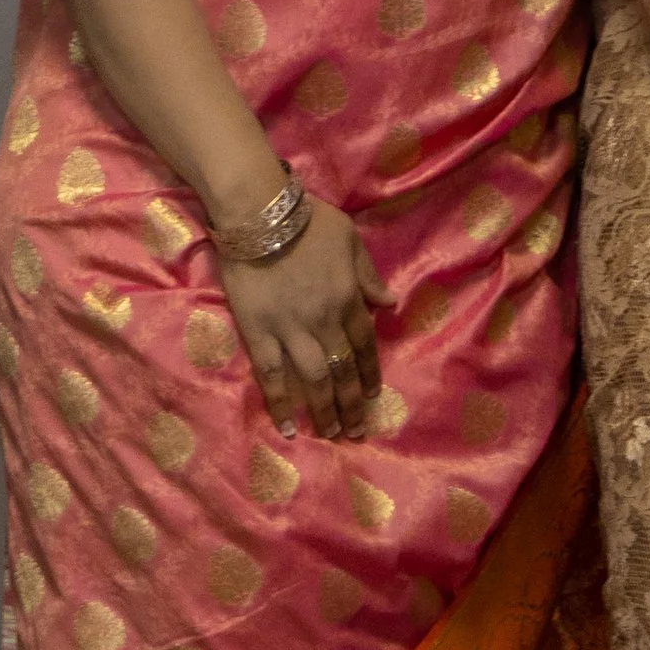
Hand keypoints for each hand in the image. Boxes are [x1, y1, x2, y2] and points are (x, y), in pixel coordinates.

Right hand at [220, 197, 391, 438]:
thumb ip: (368, 274)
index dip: (371, 371)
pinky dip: (280, 404)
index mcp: (348, 297)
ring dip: (326, 411)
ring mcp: (291, 330)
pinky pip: (272, 376)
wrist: (259, 214)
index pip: (365, 343)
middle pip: (343, 369)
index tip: (374, 394)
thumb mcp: (350, 238)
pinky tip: (288, 428)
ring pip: (314, 380)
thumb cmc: (308, 221)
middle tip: (358, 430)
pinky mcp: (259, 334)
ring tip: (332, 434)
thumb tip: (390, 303)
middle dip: (353, 403)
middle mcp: (324, 320)